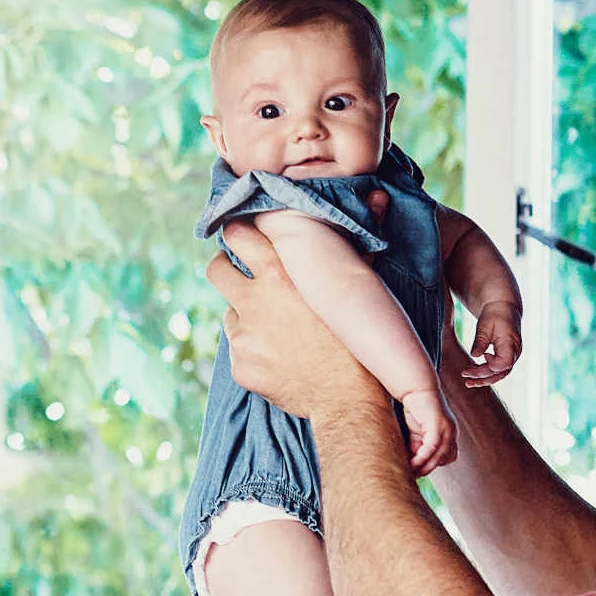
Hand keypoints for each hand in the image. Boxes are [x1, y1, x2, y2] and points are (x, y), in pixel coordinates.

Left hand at [210, 224, 383, 420]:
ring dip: (246, 314)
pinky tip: (279, 356)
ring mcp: (244, 335)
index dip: (240, 236)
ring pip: (230, 312)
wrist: (347, 399)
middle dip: (226, 268)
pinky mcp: (240, 365)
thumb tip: (379, 195)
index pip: (238, 234)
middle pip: (216, 269)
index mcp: (281, 273)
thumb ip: (357, 241)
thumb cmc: (358, 339)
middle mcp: (255, 300)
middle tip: (241, 274)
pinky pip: (238, 348)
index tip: (246, 239)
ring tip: (277, 327)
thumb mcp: (360, 285)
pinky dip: (253, 349)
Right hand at [401, 389, 456, 475]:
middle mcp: (452, 431)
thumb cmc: (416, 407)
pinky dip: (422, 457)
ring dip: (425, 466)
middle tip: (413, 475)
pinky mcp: (437, 425)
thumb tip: (412, 461)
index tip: (418, 470)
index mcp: (450, 433)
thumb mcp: (418, 430)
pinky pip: (432, 447)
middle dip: (429, 468)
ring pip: (439, 455)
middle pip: (445, 458)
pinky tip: (412, 462)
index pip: (448, 456)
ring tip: (411, 471)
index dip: (434, 464)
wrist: (416, 387)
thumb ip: (417, 445)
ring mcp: (447, 428)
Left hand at [461, 302, 522, 386]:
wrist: (503, 307)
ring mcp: (512, 355)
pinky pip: (498, 370)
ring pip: (500, 374)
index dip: (490, 366)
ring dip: (484, 380)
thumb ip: (481, 340)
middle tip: (465, 377)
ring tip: (468, 383)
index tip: (482, 356)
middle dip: (483, 377)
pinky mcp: (507, 356)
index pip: (503, 364)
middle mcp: (515, 352)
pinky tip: (474, 375)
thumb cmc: (494, 314)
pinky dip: (487, 374)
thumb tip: (475, 355)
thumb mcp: (485, 325)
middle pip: (501, 372)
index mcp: (512, 343)